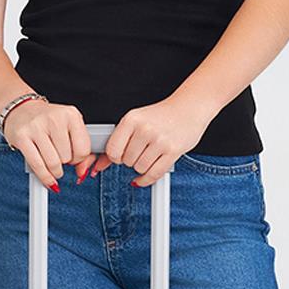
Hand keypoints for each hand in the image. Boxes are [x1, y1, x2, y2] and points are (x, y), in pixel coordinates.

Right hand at [1, 101, 97, 189]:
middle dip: (65, 162)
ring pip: (53, 163)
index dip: (79, 159)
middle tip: (59, 157)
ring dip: (55, 172)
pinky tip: (47, 178)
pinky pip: (37, 165)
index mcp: (71, 114)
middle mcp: (54, 118)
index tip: (73, 158)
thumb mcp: (69, 128)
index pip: (83, 149)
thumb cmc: (47, 121)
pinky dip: (44, 177)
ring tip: (53, 166)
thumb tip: (82, 173)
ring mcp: (36, 126)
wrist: (20, 109)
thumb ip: (80, 149)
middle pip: (67, 157)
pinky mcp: (21, 136)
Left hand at [84, 99, 209, 186]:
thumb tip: (99, 165)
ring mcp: (160, 140)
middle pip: (127, 161)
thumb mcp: (136, 121)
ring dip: (142, 168)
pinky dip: (147, 180)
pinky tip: (145, 177)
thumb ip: (117, 142)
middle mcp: (145, 129)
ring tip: (149, 156)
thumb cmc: (161, 116)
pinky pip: (154, 174)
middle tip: (140, 152)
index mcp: (132, 119)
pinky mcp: (173, 151)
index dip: (115, 157)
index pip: (113, 150)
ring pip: (140, 169)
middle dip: (131, 161)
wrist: (189, 108)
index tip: (121, 154)